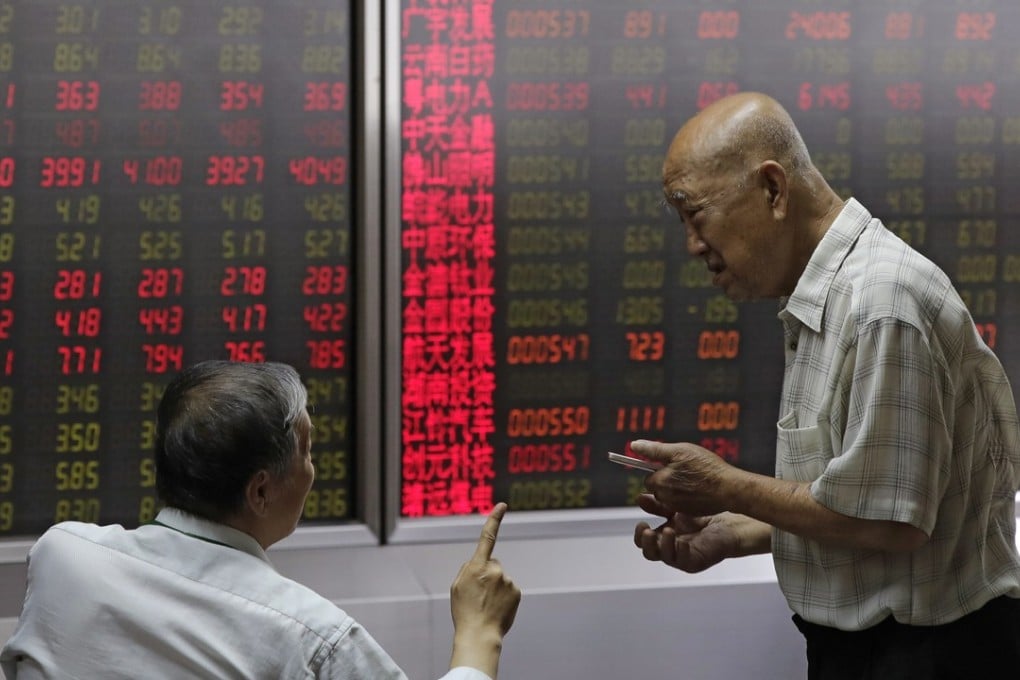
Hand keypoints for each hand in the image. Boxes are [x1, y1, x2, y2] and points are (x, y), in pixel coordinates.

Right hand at [450, 502, 520, 637]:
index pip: (487, 537)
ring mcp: (507, 581)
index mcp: (476, 566)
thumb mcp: (457, 586)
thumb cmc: (464, 611)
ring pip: (500, 578)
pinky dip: (503, 596)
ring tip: (486, 604)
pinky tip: (496, 608)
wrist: (479, 634)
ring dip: (494, 587)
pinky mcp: (516, 591)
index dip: (494, 519)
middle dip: (487, 574)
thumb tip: (481, 562)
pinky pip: (508, 588)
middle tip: (478, 595)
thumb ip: (468, 569)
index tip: (503, 505)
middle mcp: (495, 570)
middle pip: (491, 564)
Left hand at [631, 439, 736, 515]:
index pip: (648, 477)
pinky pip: (681, 503)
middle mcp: (665, 498)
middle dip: (667, 480)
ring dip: (677, 488)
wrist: (729, 488)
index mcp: (660, 482)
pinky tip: (699, 488)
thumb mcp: (679, 451)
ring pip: (670, 496)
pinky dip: (687, 497)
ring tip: (694, 478)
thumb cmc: (706, 467)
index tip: (671, 464)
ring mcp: (677, 507)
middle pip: (658, 488)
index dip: (659, 469)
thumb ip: (654, 449)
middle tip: (685, 470)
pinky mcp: (689, 512)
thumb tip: (634, 445)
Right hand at [632, 494, 740, 572]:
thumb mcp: (677, 507)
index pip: (644, 540)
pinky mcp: (693, 562)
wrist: (730, 523)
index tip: (641, 523)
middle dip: (645, 542)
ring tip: (667, 531)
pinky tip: (682, 541)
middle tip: (646, 530)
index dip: (639, 534)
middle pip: (649, 552)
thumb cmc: (706, 516)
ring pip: (662, 557)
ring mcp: (681, 557)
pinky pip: (680, 560)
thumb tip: (640, 498)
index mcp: (664, 536)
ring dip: (661, 545)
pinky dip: (678, 550)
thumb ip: (659, 505)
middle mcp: (670, 548)